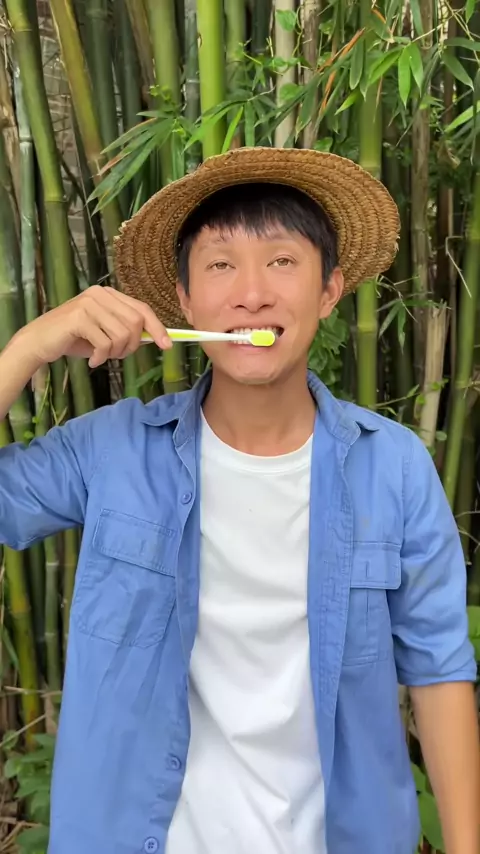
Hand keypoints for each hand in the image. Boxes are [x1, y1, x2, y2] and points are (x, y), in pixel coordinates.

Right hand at [15, 286, 171, 367]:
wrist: (39, 341)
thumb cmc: (74, 339)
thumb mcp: (105, 333)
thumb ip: (126, 331)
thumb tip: (154, 337)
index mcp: (109, 294)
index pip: (142, 309)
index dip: (157, 328)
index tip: (167, 345)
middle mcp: (100, 294)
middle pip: (135, 323)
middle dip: (131, 346)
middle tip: (117, 356)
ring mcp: (89, 303)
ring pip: (122, 334)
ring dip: (115, 353)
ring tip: (102, 356)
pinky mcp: (79, 317)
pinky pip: (105, 343)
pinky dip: (102, 357)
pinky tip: (93, 361)